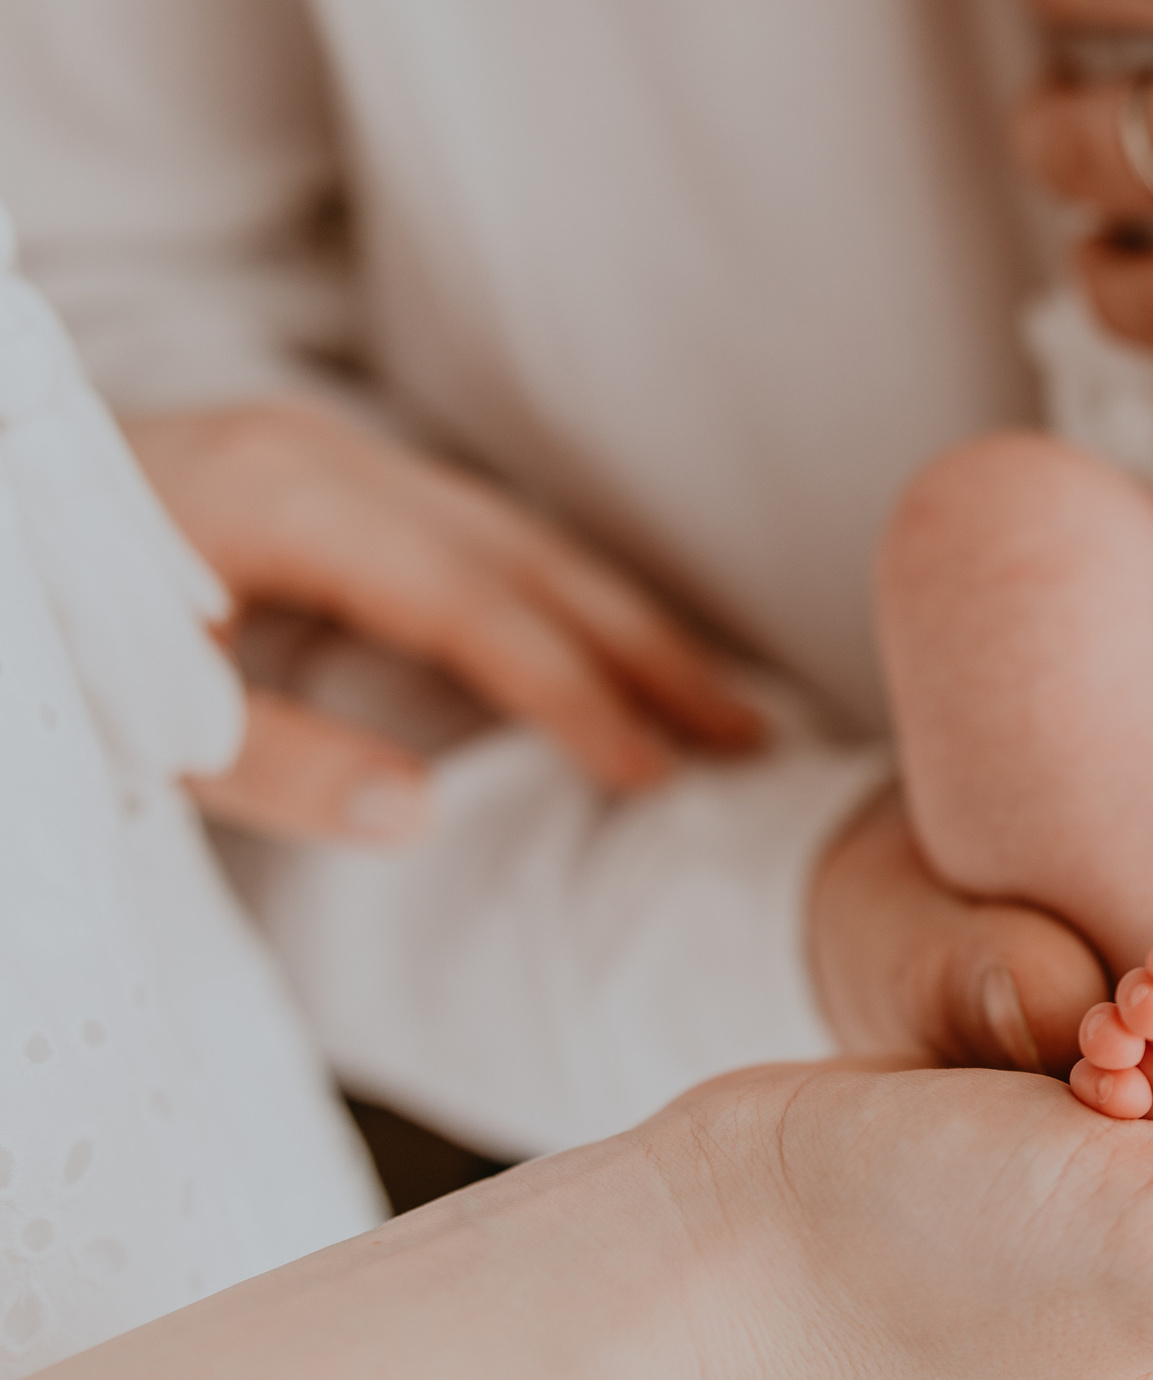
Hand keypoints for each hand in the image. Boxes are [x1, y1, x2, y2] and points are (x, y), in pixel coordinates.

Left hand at [129, 398, 764, 842]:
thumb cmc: (35, 616)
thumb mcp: (132, 711)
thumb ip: (272, 760)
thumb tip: (423, 814)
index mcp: (282, 501)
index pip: (473, 605)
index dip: (573, 692)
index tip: (654, 774)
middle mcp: (322, 459)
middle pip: (526, 557)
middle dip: (645, 651)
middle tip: (748, 737)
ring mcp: (325, 457)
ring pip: (516, 537)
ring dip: (622, 623)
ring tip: (715, 704)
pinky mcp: (320, 479)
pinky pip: (478, 533)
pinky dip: (560, 595)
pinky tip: (608, 646)